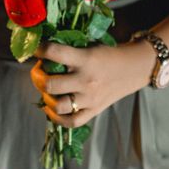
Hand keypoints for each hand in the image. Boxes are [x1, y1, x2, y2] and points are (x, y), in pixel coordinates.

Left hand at [29, 40, 149, 127]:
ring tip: (46, 90)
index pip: (54, 53)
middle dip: (38, 78)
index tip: (34, 50)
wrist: (134, 68)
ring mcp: (90, 99)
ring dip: (45, 97)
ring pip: (57, 105)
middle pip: (51, 84)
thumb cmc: (108, 55)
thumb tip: (42, 53)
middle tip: (38, 72)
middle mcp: (86, 81)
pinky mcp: (94, 110)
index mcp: (85, 59)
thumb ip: (69, 51)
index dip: (39, 50)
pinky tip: (50, 108)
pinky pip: (71, 121)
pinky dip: (56, 118)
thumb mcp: (90, 47)